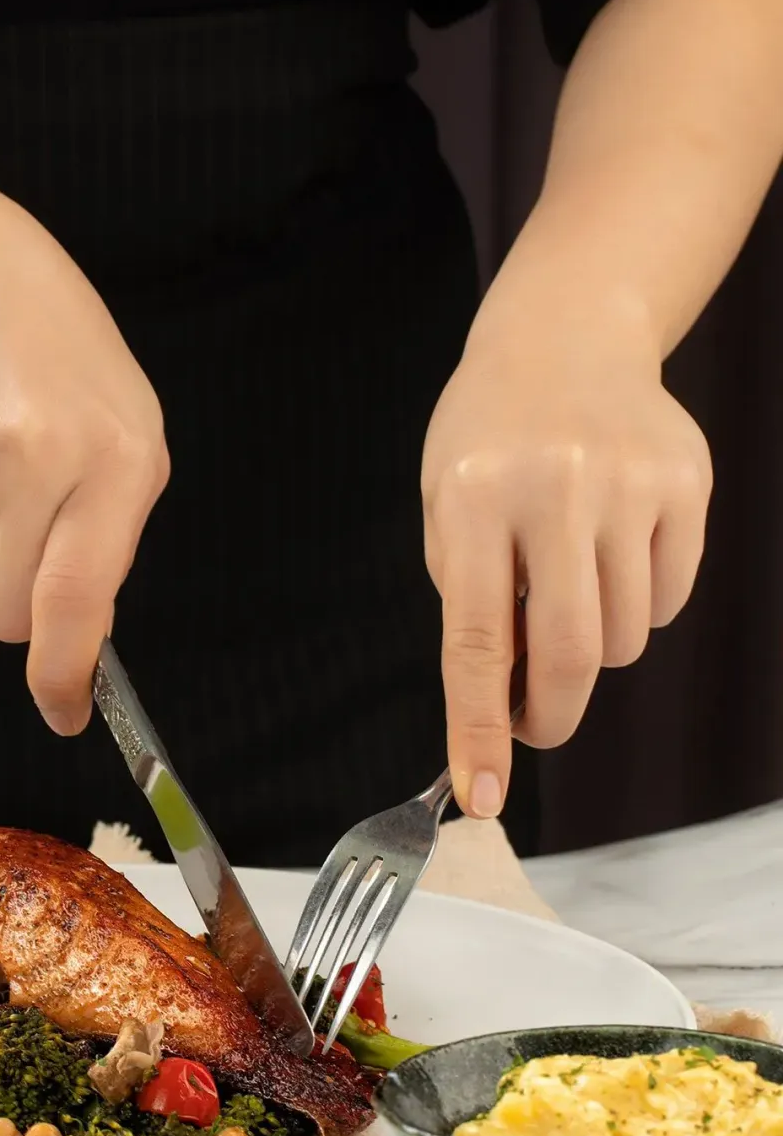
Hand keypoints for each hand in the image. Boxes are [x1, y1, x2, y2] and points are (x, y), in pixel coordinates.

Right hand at [0, 190, 168, 733]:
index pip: (79, 598)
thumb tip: (80, 639)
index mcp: (115, 462)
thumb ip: (112, 539)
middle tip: (27, 532)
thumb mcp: (129, 437)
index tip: (61, 711)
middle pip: (2, 612)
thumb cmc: (66, 364)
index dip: (63, 671)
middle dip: (13, 599)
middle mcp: (36, 460)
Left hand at [421, 295, 711, 818]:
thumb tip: (507, 705)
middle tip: (536, 726)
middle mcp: (553, 486)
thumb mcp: (449, 508)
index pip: (474, 642)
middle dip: (551, 715)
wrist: (564, 339)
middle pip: (568, 653)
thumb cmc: (490, 440)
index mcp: (473, 497)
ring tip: (570, 588)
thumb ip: (472, 602)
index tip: (483, 796)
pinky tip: (614, 553)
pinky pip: (670, 598)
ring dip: (596, 646)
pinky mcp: (686, 482)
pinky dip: (640, 604)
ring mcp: (628, 481)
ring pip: (626, 635)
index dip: (481, 730)